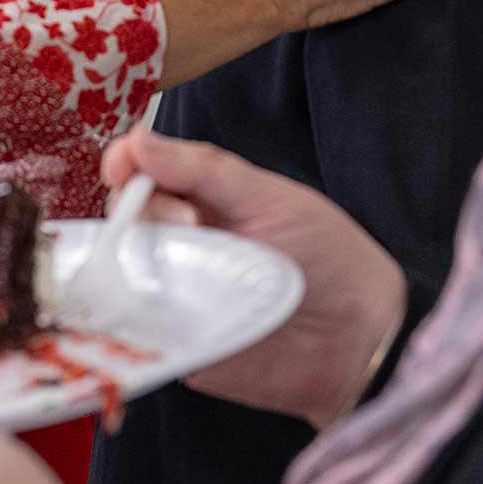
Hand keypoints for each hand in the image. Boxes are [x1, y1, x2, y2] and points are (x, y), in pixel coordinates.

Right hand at [103, 129, 403, 428]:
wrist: (360, 340)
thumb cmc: (327, 259)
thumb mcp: (269, 199)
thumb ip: (203, 170)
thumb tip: (136, 140)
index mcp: (203, 200)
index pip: (145, 174)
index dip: (126, 166)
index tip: (122, 166)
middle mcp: (181, 245)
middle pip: (126, 220)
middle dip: (143, 213)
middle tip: (188, 223)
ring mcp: (175, 294)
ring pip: (122, 272)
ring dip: (136, 264)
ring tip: (184, 270)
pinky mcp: (175, 344)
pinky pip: (137, 329)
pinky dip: (135, 316)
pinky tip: (157, 307)